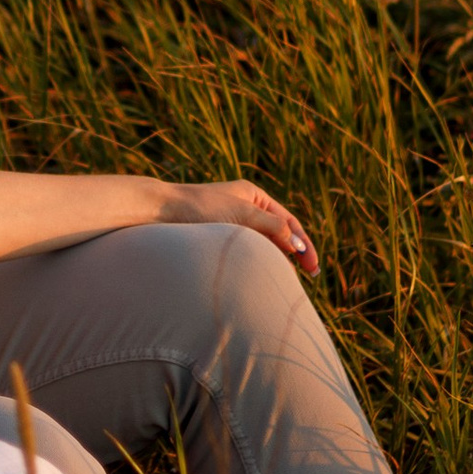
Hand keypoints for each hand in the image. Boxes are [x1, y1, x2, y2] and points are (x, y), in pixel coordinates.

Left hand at [156, 178, 318, 274]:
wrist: (159, 212)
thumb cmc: (198, 208)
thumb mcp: (240, 214)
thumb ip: (271, 227)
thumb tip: (298, 245)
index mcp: (253, 195)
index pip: (289, 221)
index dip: (304, 243)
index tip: (313, 266)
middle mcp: (245, 207)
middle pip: (279, 232)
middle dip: (296, 252)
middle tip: (311, 275)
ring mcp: (232, 222)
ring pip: (264, 243)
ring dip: (279, 258)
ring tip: (289, 278)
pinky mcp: (219, 237)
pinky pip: (247, 250)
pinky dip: (259, 260)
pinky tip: (263, 274)